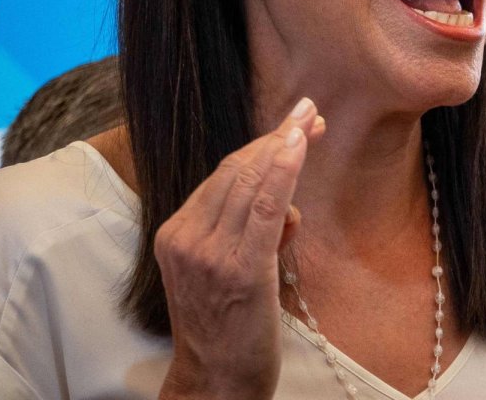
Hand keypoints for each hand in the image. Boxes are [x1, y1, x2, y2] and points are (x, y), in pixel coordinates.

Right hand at [155, 98, 325, 399]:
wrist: (217, 383)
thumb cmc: (227, 328)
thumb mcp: (227, 272)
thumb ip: (250, 235)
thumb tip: (287, 208)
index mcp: (174, 234)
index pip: (221, 176)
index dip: (260, 146)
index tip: (292, 126)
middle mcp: (185, 238)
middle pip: (235, 171)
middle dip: (275, 137)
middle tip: (309, 112)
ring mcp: (210, 254)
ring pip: (249, 181)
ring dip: (284, 145)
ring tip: (311, 122)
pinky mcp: (240, 268)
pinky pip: (263, 206)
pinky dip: (282, 170)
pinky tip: (299, 144)